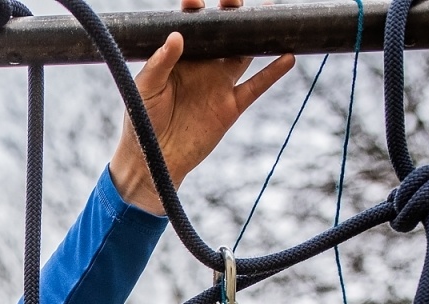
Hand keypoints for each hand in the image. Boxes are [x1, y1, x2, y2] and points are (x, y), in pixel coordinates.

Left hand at [108, 0, 295, 214]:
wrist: (153, 162)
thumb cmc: (141, 122)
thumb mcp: (145, 89)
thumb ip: (160, 63)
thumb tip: (177, 36)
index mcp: (180, 59)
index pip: (193, 27)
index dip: (197, 10)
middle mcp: (203, 66)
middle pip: (225, 34)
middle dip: (233, 14)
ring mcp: (219, 85)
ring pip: (244, 53)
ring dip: (257, 35)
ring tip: (270, 14)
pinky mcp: (231, 106)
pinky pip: (256, 86)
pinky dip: (274, 72)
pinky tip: (287, 56)